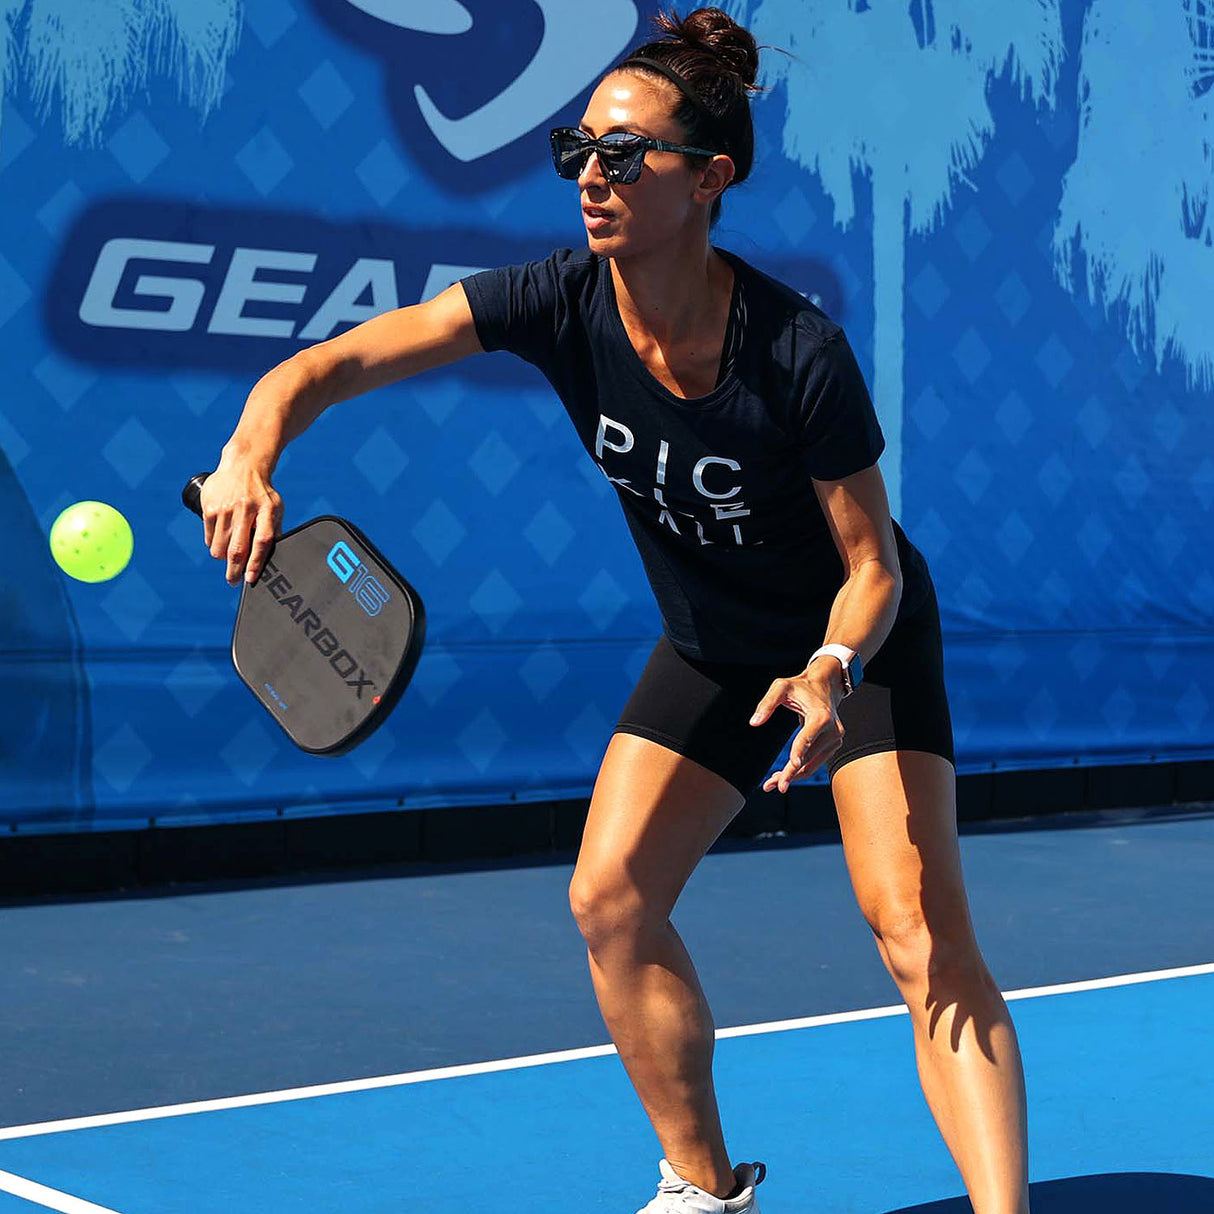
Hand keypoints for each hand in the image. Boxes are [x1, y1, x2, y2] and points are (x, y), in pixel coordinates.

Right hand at [200, 456, 283, 585]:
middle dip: (234, 571)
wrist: (243, 465)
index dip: (255, 563)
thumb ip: (274, 531)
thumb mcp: (275, 508)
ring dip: (223, 558)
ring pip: (219, 547)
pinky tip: (221, 540)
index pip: (262, 541)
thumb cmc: (262, 493)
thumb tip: (272, 559)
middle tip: (233, 581)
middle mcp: (245, 509)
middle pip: (237, 548)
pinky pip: (209, 537)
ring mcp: (225, 508)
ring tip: (229, 557)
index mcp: (267, 510)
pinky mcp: (209, 508)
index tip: (250, 579)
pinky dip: (214, 544)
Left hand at [749, 670, 844, 792]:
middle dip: (789, 773)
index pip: (807, 738)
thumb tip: (753, 723)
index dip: (799, 752)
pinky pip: (816, 763)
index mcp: (821, 716)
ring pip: (812, 765)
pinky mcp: (834, 745)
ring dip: (793, 776)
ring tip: (772, 783)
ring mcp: (836, 739)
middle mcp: (833, 730)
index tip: (792, 765)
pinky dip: (800, 771)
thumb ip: (766, 703)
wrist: (825, 686)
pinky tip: (785, 775)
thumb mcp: (780, 687)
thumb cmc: (800, 686)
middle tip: (770, 785)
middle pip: (808, 758)